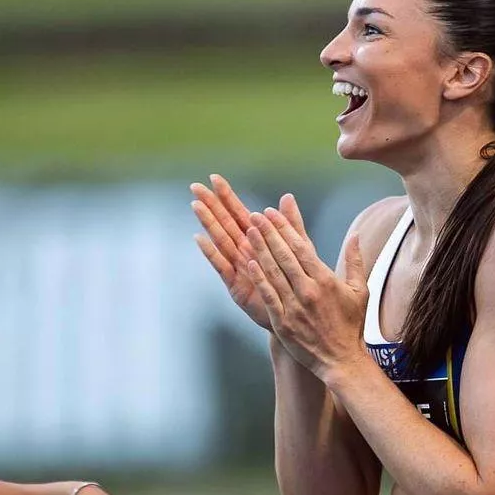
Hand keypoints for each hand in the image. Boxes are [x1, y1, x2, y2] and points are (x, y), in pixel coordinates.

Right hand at [191, 175, 307, 331]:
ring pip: (221, 241)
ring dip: (208, 224)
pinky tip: (200, 239)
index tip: (214, 178)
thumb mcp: (299, 250)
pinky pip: (223, 267)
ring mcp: (239, 268)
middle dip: (211, 205)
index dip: (228, 197)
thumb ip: (291, 225)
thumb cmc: (298, 283)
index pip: (240, 214)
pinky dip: (212, 253)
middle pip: (225, 224)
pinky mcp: (236, 286)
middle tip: (195, 186)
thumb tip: (287, 196)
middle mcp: (245, 252)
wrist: (300, 316)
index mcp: (259, 242)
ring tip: (196, 206)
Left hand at [245, 201, 368, 380]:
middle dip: (268, 233)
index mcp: (326, 280)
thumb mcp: (359, 291)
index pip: (301, 247)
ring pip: (273, 272)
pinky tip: (248, 262)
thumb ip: (355, 261)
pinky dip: (258, 278)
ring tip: (248, 231)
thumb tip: (356, 236)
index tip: (272, 213)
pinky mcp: (283, 322)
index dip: (285, 228)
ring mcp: (294, 307)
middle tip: (255, 215)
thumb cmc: (351, 325)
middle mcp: (309, 291)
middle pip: (284, 255)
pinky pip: (268, 295)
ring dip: (259, 249)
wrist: (341, 359)